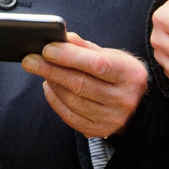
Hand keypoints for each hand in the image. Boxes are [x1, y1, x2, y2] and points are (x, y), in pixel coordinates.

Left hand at [22, 33, 147, 137]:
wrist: (139, 107)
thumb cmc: (122, 76)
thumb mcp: (113, 57)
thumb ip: (86, 48)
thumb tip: (62, 38)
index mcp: (130, 75)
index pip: (96, 65)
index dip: (69, 56)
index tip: (47, 49)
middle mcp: (123, 99)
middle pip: (80, 84)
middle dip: (51, 70)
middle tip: (30, 60)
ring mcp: (112, 118)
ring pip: (72, 101)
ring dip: (52, 83)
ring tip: (41, 70)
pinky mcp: (100, 130)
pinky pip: (70, 116)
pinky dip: (54, 100)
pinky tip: (49, 86)